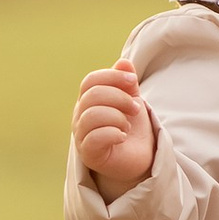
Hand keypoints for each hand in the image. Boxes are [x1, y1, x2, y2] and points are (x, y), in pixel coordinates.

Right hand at [74, 59, 156, 197]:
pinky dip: (113, 133)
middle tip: (136, 108)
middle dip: (119, 98)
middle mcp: (80, 116)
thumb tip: (123, 62)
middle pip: (92, 96)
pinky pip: (94, 138)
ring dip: (117, 117)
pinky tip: (122, 136)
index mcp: (87, 100)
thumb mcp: (132, 100)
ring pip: (92, 116)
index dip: (112, 77)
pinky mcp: (88, 154)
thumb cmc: (131, 127)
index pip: (90, 80)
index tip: (133, 81)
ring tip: (128, 126)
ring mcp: (81, 136)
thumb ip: (127, 82)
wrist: (139, 157)